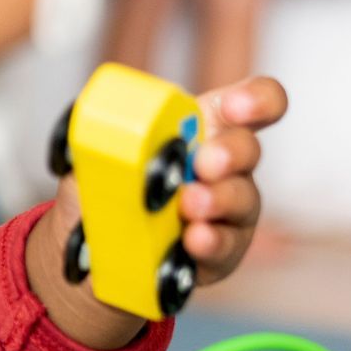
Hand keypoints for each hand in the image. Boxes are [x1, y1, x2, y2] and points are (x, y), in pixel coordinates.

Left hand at [26, 75, 286, 350]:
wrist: (98, 245)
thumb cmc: (113, 186)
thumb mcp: (101, 155)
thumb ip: (104, 137)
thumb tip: (96, 127)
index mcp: (203, 127)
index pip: (250, 104)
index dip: (255, 100)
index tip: (236, 108)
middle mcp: (226, 166)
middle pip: (247, 149)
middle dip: (230, 152)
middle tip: (206, 162)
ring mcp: (228, 210)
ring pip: (241, 200)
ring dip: (218, 200)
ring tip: (190, 204)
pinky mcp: (221, 250)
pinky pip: (225, 246)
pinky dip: (209, 242)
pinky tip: (194, 240)